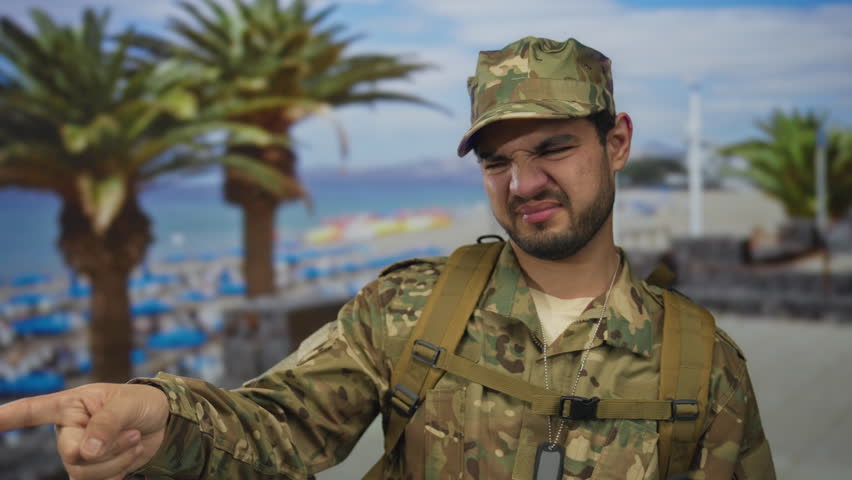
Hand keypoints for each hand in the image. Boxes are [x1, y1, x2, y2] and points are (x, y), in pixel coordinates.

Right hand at [0, 383, 169, 479]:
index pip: (31, 411)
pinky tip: (131, 454)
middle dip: (108, 448)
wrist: (162, 421)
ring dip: (118, 459)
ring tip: (134, 440)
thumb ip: (105, 423)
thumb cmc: (141, 403)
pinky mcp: (93, 471)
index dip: (8, 417)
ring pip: (85, 472)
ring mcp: (78, 454)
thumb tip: (85, 452)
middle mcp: (68, 431)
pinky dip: (119, 471)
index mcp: (70, 405)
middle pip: (71, 454)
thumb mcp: (128, 403)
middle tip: (132, 433)